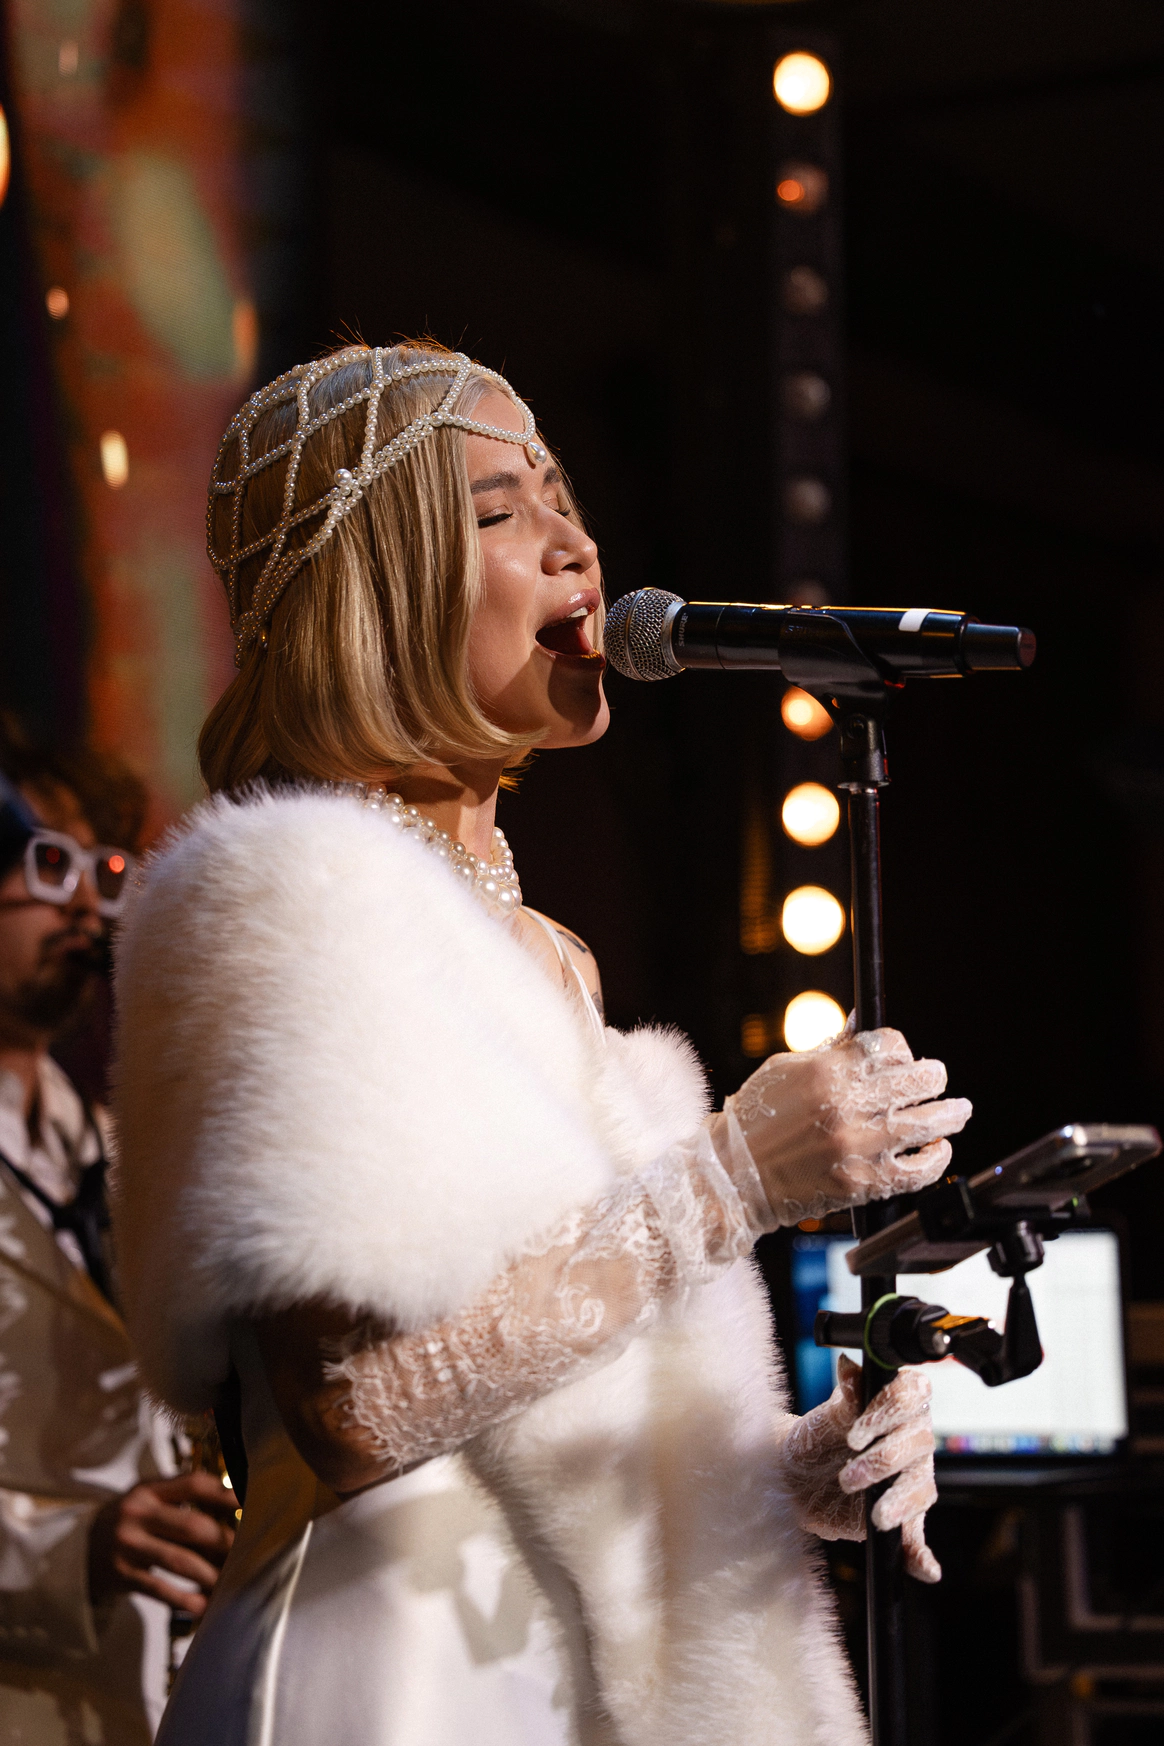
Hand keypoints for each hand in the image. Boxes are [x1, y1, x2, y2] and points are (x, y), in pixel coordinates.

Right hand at [89, 1472, 237, 1616]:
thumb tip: (233, 1513)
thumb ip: (180, 1501)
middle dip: (224, 1542)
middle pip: (192, 1526)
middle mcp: (137, 1513)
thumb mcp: (147, 1500)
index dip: (224, 1494)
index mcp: (149, 1489)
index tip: (249, 1504)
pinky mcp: (121, 1574)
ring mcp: (128, 1545)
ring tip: (231, 1582)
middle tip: (248, 1553)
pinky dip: (183, 1598)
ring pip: (180, 1561)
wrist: (79, 1547)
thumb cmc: (130, 1521)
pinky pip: (158, 1588)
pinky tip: (203, 1605)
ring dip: (210, 1574)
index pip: (193, 1484)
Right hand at [716, 1026, 970, 1226]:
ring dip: (951, 1113)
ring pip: (928, 1122)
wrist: (735, 1175)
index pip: (887, 1044)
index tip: (902, 1055)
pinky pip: (918, 1170)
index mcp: (827, 1071)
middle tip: (936, 1078)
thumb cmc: (756, 1119)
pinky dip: (937, 1158)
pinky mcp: (864, 1183)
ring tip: (958, 1111)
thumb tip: (861, 1024)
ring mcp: (859, 1146)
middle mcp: (847, 1105)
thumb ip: (831, 1048)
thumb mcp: (786, 1069)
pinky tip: (938, 1149)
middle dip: (933, 1075)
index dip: (901, 1047)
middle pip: (917, 1078)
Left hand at [780, 1355, 939, 1583]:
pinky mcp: (902, 1516)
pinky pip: (918, 1536)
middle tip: (848, 1475)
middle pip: (918, 1444)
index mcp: (896, 1404)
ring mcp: (910, 1478)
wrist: (795, 1478)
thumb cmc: (813, 1439)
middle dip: (884, 1460)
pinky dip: (922, 1554)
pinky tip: (925, 1569)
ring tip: (875, 1517)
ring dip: (900, 1503)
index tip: (855, 1432)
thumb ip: (844, 1395)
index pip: (912, 1395)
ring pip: (921, 1488)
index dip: (889, 1411)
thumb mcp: (824, 1417)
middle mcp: (911, 1439)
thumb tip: (850, 1366)